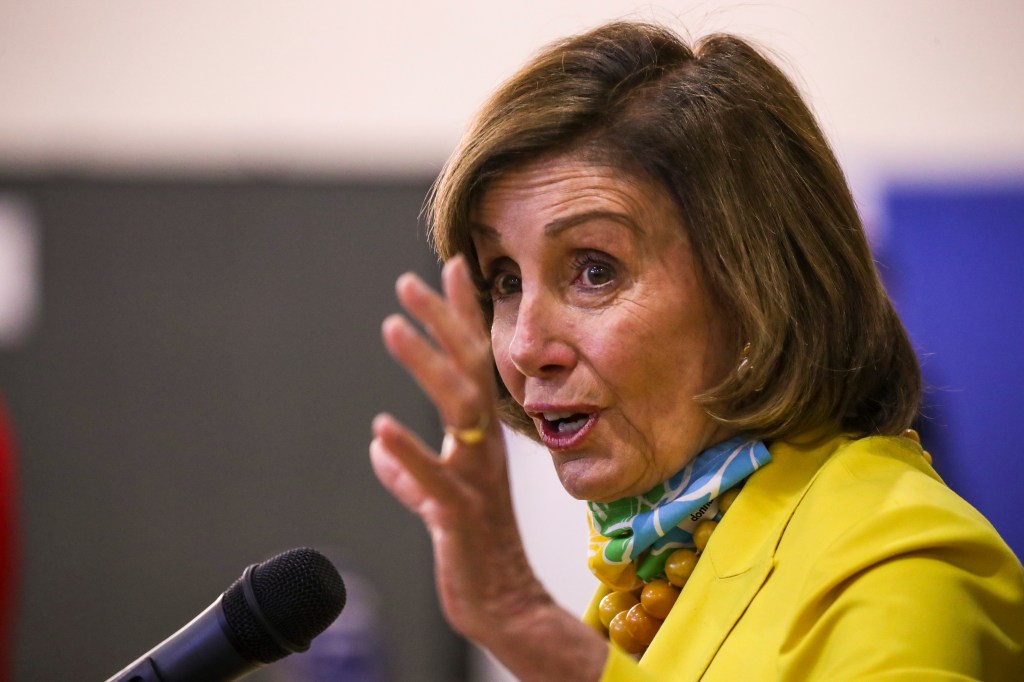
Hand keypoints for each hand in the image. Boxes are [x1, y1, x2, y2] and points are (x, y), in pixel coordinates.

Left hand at [370, 255, 607, 679]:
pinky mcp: (459, 518)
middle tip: (408, 281)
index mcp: (481, 441)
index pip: (474, 365)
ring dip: (426, 367)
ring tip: (393, 328)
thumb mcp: (441, 500)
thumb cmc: (477, 548)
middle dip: (442, 323)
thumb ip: (413, 471)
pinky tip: (381, 431)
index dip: (460, 315)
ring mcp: (475, 481)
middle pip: (469, 373)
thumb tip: (382, 449)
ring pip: (458, 413)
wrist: (505, 605)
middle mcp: (484, 450)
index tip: (447, 266)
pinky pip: (434, 481)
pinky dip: (407, 455)